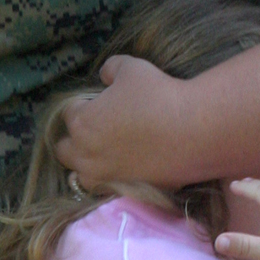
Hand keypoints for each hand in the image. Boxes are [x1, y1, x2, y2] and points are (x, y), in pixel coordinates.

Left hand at [56, 56, 190, 189]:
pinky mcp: (126, 190)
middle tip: (98, 128)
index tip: (99, 102)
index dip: (83, 105)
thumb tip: (105, 76)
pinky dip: (111, 179)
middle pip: (64, 150)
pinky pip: (109, 187)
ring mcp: (105, 177)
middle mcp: (86, 154)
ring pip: (81, 176)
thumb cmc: (158, 95)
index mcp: (82, 123)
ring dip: (87, 165)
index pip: (68, 113)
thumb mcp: (131, 68)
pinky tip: (127, 167)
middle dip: (75, 138)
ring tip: (106, 153)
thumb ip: (111, 68)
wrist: (194, 130)